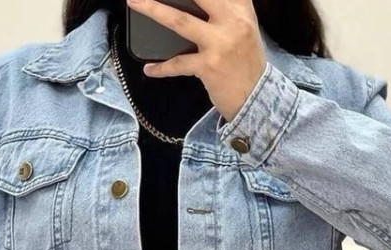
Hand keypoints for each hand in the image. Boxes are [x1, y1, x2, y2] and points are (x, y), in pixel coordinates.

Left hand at [126, 0, 266, 122]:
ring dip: (153, 9)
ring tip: (134, 1)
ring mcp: (220, 44)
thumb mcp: (245, 27)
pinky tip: (150, 69)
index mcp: (241, 8)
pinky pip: (178, 63)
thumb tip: (203, 1)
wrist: (257, 97)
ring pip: (180, 21)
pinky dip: (162, 67)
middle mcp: (232, 21)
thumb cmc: (246, 62)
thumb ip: (228, 8)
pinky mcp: (209, 66)